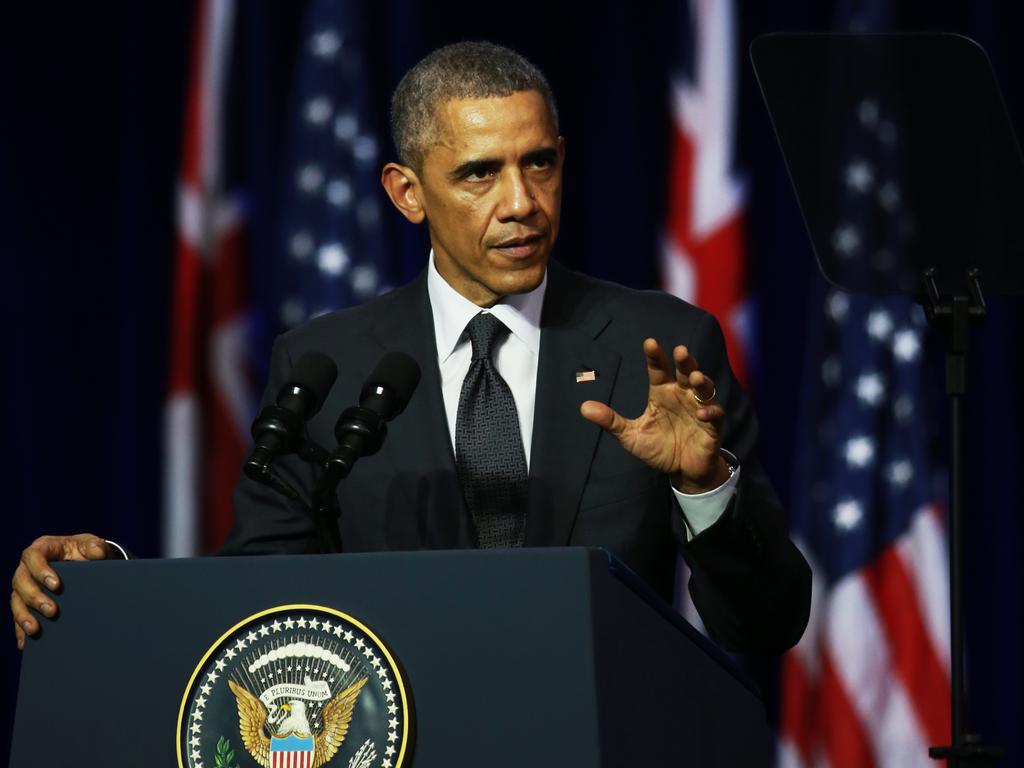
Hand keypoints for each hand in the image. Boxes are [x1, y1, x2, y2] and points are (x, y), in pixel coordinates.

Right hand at [11, 533, 115, 649]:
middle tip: (52, 611)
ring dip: (24, 616)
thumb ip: (95, 546)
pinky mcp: (25, 602)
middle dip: (35, 597)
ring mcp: (24, 585)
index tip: (56, 585)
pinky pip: (18, 616)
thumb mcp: (92, 545)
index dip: (41, 570)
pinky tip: (25, 643)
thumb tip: (97, 553)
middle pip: (21, 581)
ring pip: (16, 601)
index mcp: (42, 548)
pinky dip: (20, 630)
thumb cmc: (85, 550)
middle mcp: (27, 567)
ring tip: (35, 630)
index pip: (34, 556)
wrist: (85, 562)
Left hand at [580, 338, 729, 492]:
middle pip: (684, 372)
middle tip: (680, 350)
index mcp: (662, 393)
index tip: (649, 343)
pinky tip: (701, 413)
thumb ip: (611, 421)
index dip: (655, 357)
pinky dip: (710, 412)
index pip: (658, 370)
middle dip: (684, 361)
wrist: (681, 471)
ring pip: (704, 389)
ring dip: (701, 381)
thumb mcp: (630, 436)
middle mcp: (681, 396)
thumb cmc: (658, 448)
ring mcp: (698, 409)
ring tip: (695, 377)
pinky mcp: (712, 426)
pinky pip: (715, 415)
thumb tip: (583, 407)